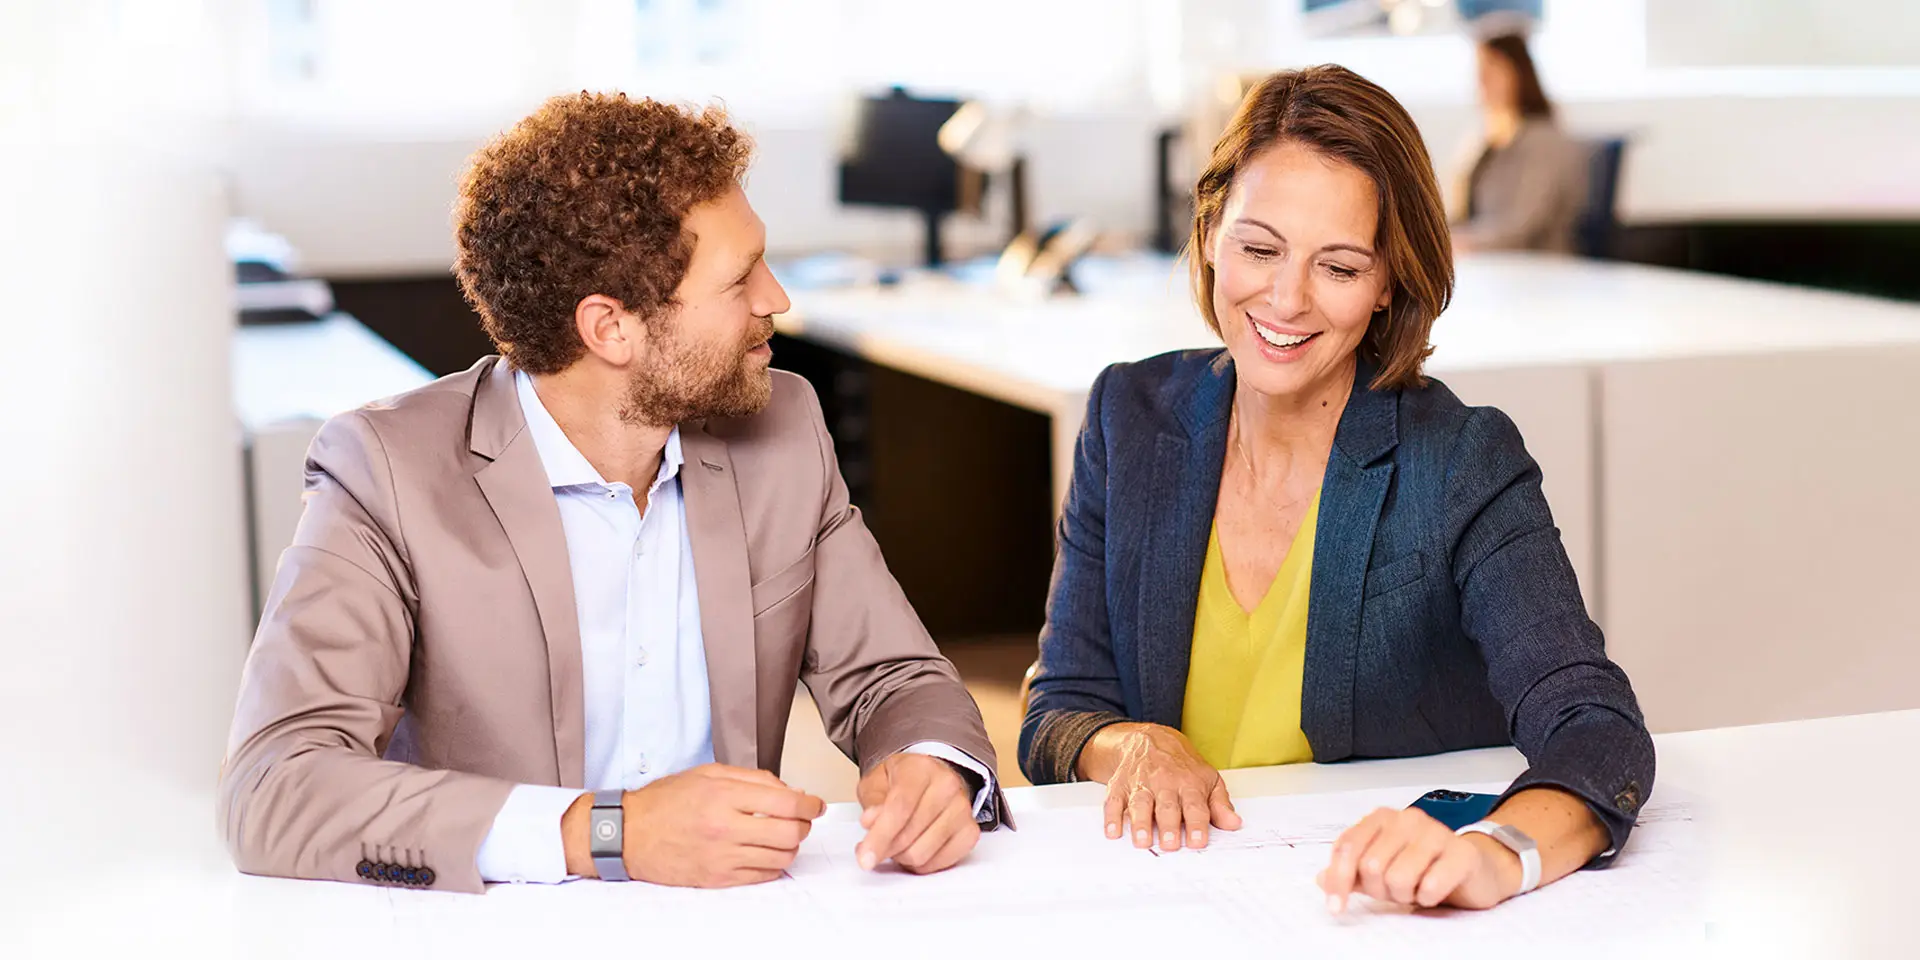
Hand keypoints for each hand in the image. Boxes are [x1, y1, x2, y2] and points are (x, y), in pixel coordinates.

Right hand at [565, 764, 823, 887]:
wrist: (629, 834)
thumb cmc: (665, 801)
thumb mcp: (708, 774)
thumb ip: (752, 778)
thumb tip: (789, 789)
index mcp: (723, 796)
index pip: (786, 802)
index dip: (810, 804)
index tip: (815, 805)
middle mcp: (725, 828)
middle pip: (790, 833)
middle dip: (803, 826)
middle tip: (800, 820)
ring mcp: (722, 857)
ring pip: (780, 857)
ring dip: (790, 846)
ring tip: (781, 836)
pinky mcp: (717, 878)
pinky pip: (762, 876)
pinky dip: (773, 865)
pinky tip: (765, 853)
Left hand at [854, 753, 980, 874]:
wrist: (930, 778)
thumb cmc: (902, 781)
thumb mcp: (876, 782)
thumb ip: (872, 802)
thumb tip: (871, 821)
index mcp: (921, 768)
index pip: (900, 807)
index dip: (880, 836)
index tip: (865, 857)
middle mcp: (947, 786)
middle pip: (909, 835)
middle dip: (886, 848)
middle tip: (876, 844)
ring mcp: (962, 809)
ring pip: (922, 854)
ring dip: (902, 857)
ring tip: (897, 843)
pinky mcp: (970, 832)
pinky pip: (940, 863)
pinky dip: (922, 864)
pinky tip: (915, 848)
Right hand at [1090, 723, 1240, 850]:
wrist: (1150, 739)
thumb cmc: (1182, 766)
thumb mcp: (1208, 779)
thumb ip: (1220, 804)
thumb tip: (1234, 824)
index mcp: (1189, 784)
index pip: (1195, 806)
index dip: (1197, 825)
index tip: (1197, 842)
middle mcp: (1164, 783)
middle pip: (1167, 806)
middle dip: (1168, 826)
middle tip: (1170, 845)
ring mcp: (1141, 784)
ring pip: (1140, 803)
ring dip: (1140, 822)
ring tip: (1142, 841)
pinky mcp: (1120, 785)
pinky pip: (1113, 801)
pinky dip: (1111, 816)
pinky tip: (1113, 831)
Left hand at [1316, 807, 1520, 912]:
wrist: (1477, 869)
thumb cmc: (1425, 867)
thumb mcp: (1384, 870)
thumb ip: (1352, 872)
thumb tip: (1321, 879)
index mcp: (1382, 818)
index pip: (1347, 847)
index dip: (1339, 880)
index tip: (1336, 908)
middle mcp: (1407, 818)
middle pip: (1371, 866)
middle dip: (1381, 890)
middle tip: (1398, 891)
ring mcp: (1436, 832)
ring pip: (1398, 877)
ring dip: (1406, 895)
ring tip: (1417, 888)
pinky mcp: (1462, 852)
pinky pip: (1430, 885)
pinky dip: (1428, 898)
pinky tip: (1435, 891)